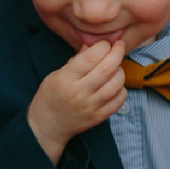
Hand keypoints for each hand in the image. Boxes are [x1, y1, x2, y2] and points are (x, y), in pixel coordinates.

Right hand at [28, 40, 126, 163]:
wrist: (48, 125)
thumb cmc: (51, 96)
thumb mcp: (56, 74)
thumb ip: (77, 59)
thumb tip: (94, 44)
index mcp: (66, 78)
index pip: (91, 57)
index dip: (103, 46)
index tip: (105, 43)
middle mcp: (79, 92)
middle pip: (107, 68)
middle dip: (117, 53)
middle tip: (119, 46)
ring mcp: (91, 106)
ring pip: (116, 84)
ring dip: (120, 71)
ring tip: (116, 67)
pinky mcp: (99, 117)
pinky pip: (119, 100)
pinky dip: (122, 89)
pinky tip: (116, 84)